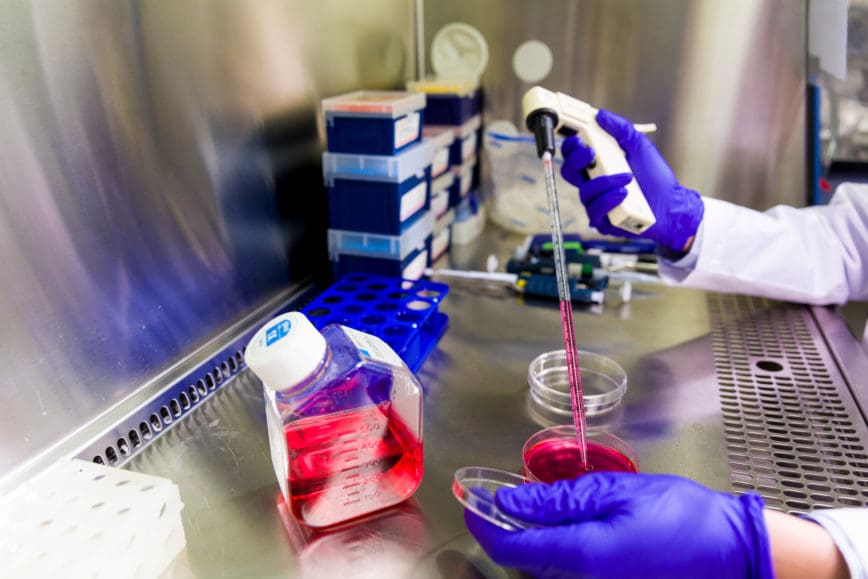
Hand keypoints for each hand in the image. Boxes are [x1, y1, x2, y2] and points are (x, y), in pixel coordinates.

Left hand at [464, 472, 772, 578]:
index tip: (473, 503)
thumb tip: (509, 500)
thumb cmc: (683, 515)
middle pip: (524, 564)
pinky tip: (572, 534)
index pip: (512, 548)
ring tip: (542, 513)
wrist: (736, 551)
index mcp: (584, 556)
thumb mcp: (617, 492)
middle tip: (508, 500)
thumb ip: (558, 500)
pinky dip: (558, 557)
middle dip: (509, 533)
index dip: (485, 524)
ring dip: (533, 546)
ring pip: (544, 574)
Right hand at [561, 109, 704, 254]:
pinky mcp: (603, 222)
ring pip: (584, 192)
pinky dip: (608, 200)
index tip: (578, 139)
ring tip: (627, 178)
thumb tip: (602, 115)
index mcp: (599, 165)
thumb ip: (622, 130)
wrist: (672, 205)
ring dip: (604, 182)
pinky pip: (595, 212)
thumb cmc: (656, 178)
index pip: (575, 155)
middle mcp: (593, 184)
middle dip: (576, 161)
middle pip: (569, 173)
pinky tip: (623, 194)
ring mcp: (597, 203)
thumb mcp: (640, 147)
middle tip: (591, 152)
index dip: (571, 147)